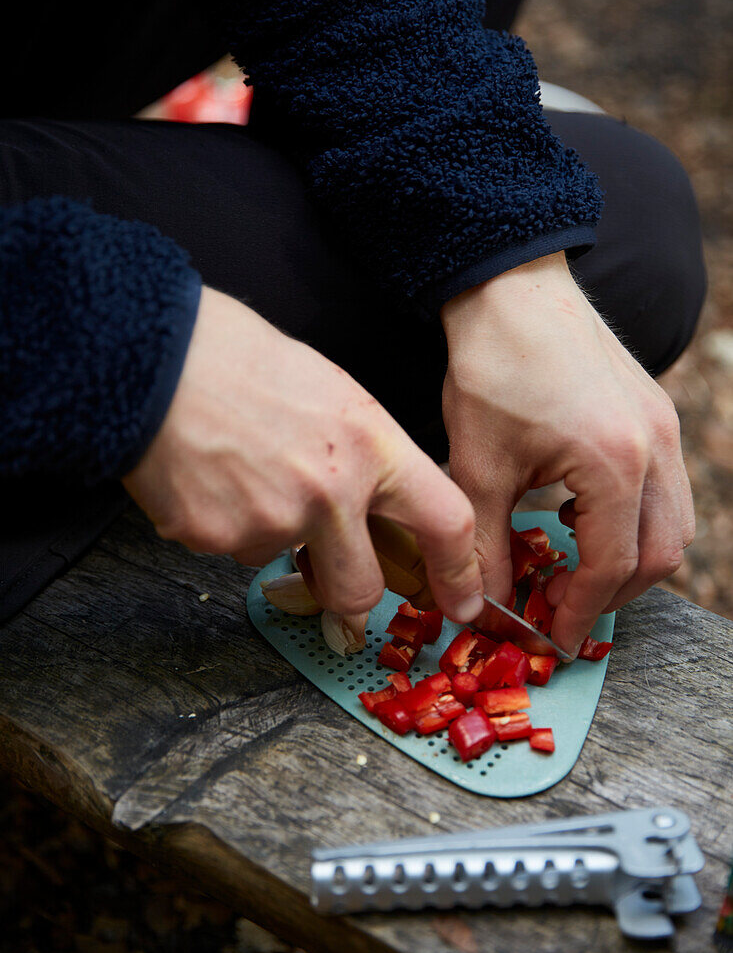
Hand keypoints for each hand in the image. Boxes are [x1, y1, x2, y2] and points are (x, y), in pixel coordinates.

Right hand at [123, 287, 483, 619]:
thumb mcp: (332, 392)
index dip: (458, 572)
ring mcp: (270, 521)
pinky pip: (230, 550)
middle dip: (347, 588)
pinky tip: (210, 476)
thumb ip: (363, 455)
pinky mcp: (214, 538)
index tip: (461, 599)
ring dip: (270, 533)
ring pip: (281, 559)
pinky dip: (223, 523)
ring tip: (241, 469)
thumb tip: (374, 502)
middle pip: (360, 589)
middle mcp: (329, 493)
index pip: (444, 521)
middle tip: (328, 565)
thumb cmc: (239, 357)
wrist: (155, 354)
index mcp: (370, 446)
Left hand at [440, 252, 693, 656]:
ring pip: (673, 525)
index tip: (548, 637)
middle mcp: (656, 450)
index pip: (609, 568)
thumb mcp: (478, 466)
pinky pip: (665, 489)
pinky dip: (634, 520)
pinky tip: (581, 515)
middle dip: (611, 595)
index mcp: (615, 466)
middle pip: (659, 556)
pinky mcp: (656, 412)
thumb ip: (486, 544)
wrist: (513, 288)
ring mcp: (664, 428)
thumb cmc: (493, 368)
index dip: (578, 613)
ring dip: (628, 560)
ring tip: (571, 568)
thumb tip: (485, 604)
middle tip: (560, 608)